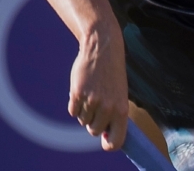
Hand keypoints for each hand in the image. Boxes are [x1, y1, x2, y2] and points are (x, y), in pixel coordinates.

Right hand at [67, 25, 129, 150]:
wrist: (103, 48)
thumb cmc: (112, 73)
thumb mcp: (120, 94)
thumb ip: (114, 114)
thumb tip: (104, 135)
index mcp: (121, 110)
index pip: (116, 141)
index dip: (108, 144)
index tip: (104, 140)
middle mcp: (107, 108)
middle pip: (94, 131)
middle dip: (93, 122)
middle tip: (97, 105)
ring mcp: (91, 102)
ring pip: (82, 121)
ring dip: (84, 110)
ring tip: (92, 93)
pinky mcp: (77, 94)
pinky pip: (72, 111)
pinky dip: (75, 104)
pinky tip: (82, 90)